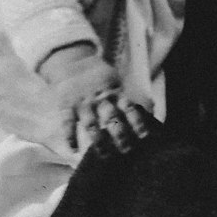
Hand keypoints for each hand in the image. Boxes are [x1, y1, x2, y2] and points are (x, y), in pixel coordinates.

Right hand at [38, 44, 153, 154]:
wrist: (72, 61)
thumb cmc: (98, 75)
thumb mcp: (114, 81)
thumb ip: (125, 97)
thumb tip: (150, 110)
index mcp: (114, 92)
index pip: (129, 108)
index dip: (137, 121)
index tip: (144, 136)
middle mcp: (100, 99)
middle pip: (112, 118)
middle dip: (120, 135)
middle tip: (126, 150)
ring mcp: (83, 103)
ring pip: (91, 124)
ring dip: (98, 141)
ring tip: (104, 155)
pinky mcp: (67, 105)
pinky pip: (68, 123)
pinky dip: (70, 136)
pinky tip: (74, 149)